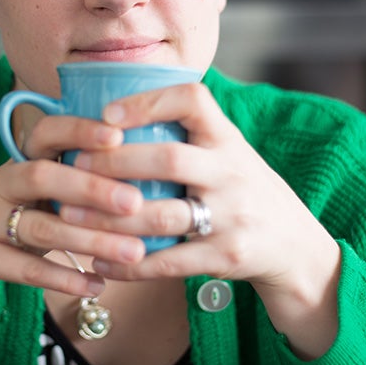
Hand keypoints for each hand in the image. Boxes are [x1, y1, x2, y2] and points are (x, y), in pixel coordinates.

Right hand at [0, 112, 148, 364]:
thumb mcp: (37, 201)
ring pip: (39, 227)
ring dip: (90, 240)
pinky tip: (97, 284)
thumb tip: (146, 177)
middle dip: (91, 187)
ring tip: (133, 252)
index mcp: (17, 162)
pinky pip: (24, 268)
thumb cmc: (10, 230)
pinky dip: (64, 277)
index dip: (79, 130)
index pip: (45, 133)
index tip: (120, 136)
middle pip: (42, 176)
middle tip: (135, 202)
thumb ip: (75, 186)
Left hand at [56, 82, 342, 358]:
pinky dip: (131, 264)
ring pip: (163, 215)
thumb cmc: (242, 191)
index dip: (148, 103)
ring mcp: (233, 216)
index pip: (193, 100)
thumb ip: (186, 135)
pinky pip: (170, 261)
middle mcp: (233, 172)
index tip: (106, 114)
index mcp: (228, 139)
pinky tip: (100, 261)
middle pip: (169, 159)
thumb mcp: (228, 153)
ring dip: (110, 217)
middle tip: (73, 166)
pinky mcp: (227, 256)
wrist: (296, 246)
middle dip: (115, 162)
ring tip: (69, 214)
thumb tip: (110, 112)